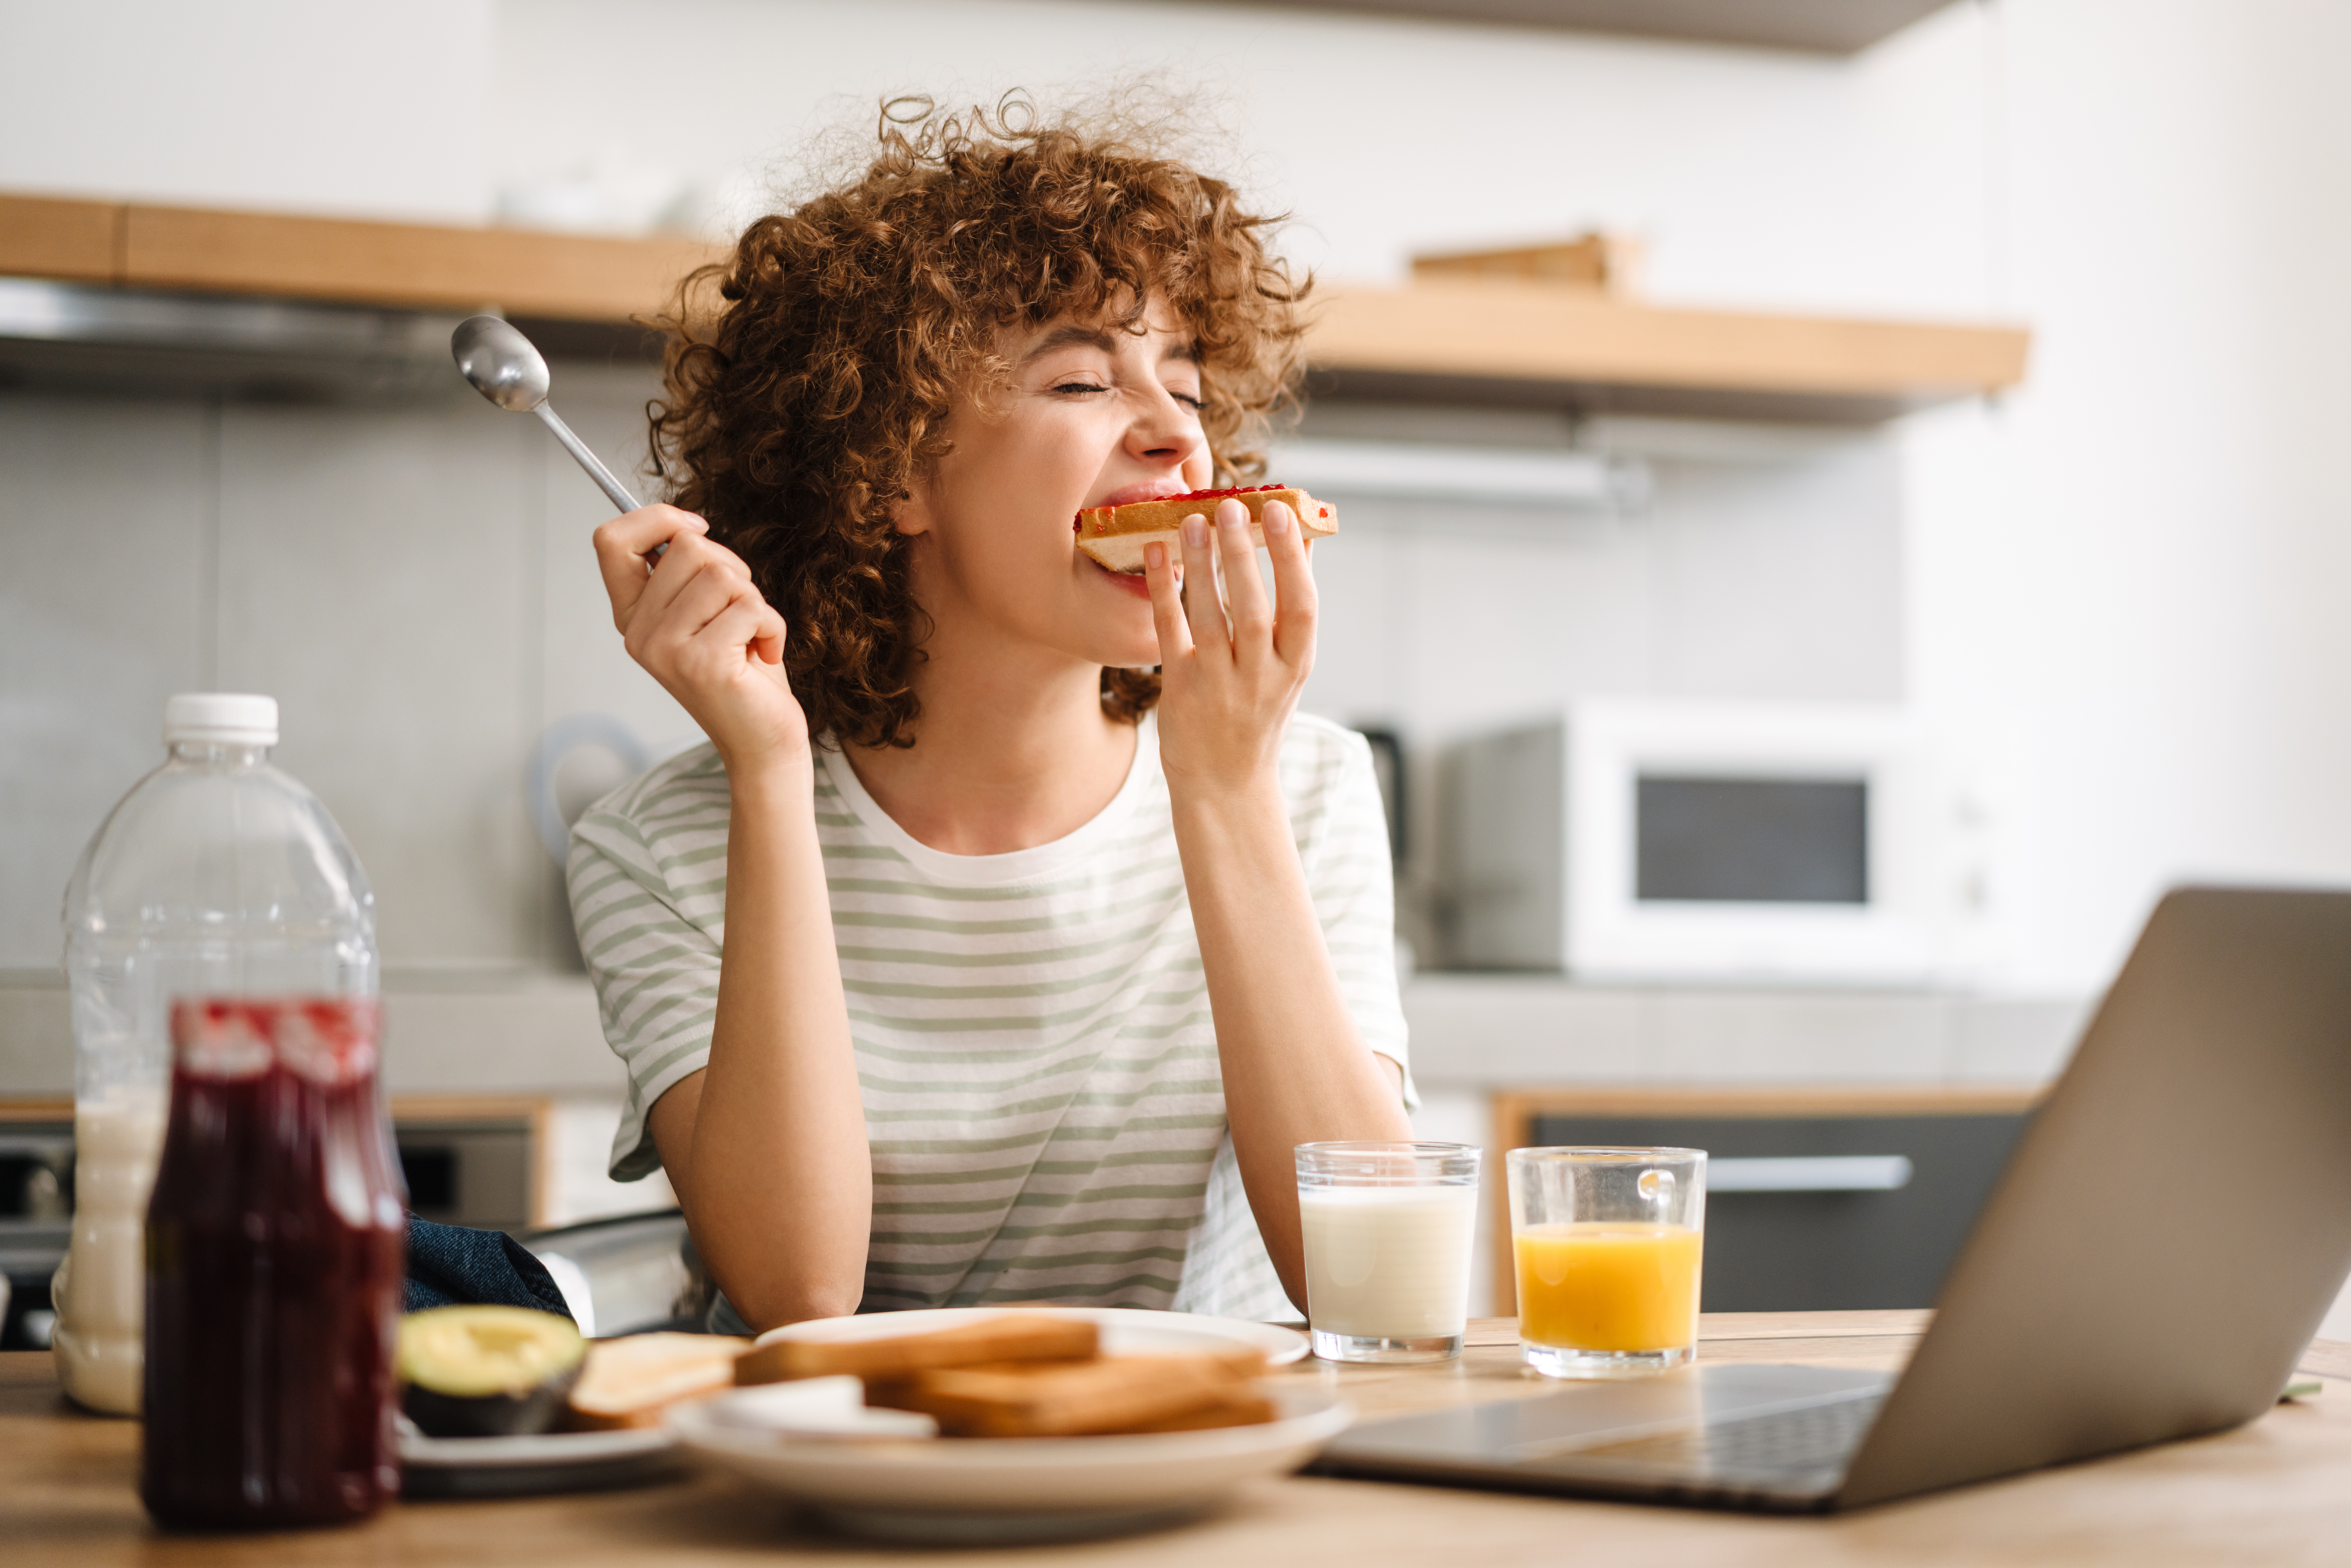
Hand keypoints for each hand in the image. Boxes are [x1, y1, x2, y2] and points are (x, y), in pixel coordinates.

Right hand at [592, 505, 807, 775]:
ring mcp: (666, 650)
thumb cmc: (742, 671)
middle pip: (687, 546)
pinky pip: (750, 606)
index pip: (612, 540)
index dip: (658, 518)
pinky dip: (772, 626)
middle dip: (732, 568)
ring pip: (722, 574)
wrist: (762, 739)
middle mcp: (639, 633)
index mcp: (632, 615)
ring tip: (750, 636)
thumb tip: (685, 525)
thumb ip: (686, 573)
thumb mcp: (706, 610)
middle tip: (740, 612)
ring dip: (754, 601)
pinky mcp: (702, 664)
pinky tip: (764, 655)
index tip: (698, 527)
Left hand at [1143, 497, 1315, 799]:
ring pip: (1210, 618)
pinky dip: (1162, 591)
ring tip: (1193, 520)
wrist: (1227, 783)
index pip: (1302, 607)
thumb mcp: (1289, 665)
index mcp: (1296, 666)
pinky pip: (1170, 632)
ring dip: (1201, 566)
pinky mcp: (1180, 689)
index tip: (1282, 512)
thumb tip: (1306, 539)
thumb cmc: (1259, 710)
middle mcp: (1261, 677)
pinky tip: (1155, 555)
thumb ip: (1294, 607)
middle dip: (1242, 555)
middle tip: (1230, 506)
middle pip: (1252, 609)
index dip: (1293, 559)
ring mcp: (1219, 685)